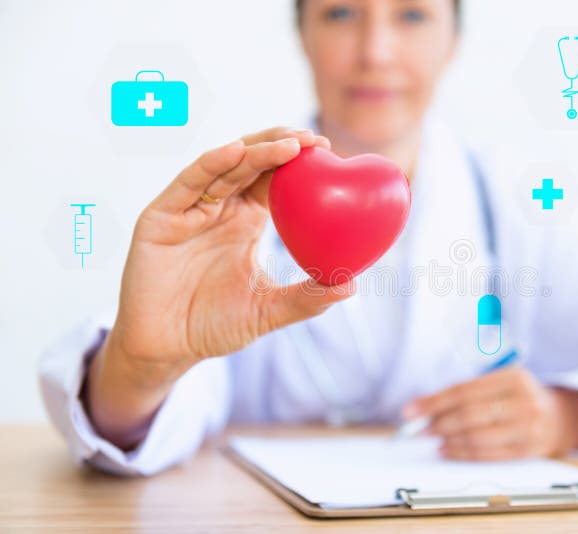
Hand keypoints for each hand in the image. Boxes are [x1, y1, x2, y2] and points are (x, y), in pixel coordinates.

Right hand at [86, 127, 353, 448]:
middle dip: (280, 145)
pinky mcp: (161, 217)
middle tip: (312, 139)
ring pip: (224, 167)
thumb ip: (308, 299)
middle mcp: (218, 208)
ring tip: (287, 144)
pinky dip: (211, 164)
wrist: (167, 349)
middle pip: (251, 163)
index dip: (297, 161)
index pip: (273, 179)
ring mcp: (189, 209)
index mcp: (246, 221)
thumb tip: (351, 285)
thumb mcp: (269, 310)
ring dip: (255, 151)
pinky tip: (236, 151)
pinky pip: (187, 184)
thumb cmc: (215, 327)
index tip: (326, 149)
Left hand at [402, 367, 577, 459]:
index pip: (464, 390)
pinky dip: (463, 453)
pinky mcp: (528, 450)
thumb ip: (468, 390)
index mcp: (513, 377)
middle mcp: (523, 400)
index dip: (433, 401)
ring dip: (448, 439)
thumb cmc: (521, 396)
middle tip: (417, 428)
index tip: (411, 410)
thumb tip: (425, 406)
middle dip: (437, 422)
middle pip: (470, 414)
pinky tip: (447, 450)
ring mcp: (528, 427)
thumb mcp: (501, 381)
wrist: (562, 417)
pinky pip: (488, 454)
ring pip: (478, 436)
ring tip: (431, 438)